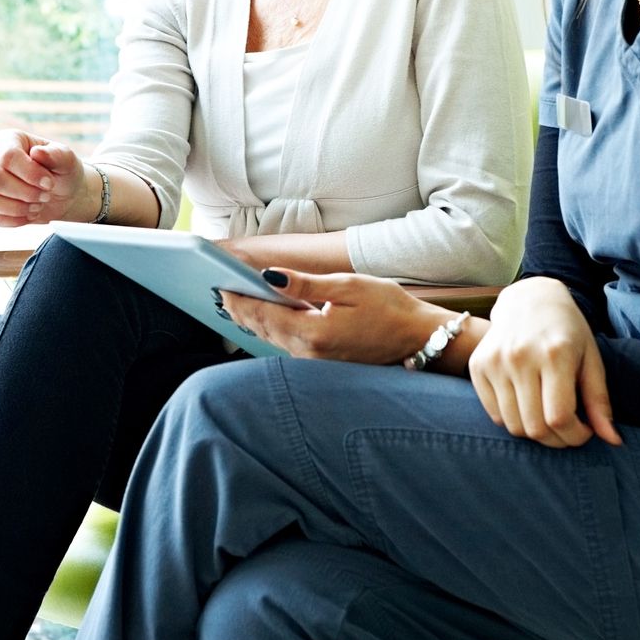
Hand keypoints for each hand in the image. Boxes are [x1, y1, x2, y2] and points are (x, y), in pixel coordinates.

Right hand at [0, 129, 91, 226]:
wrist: (64, 194)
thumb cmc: (62, 171)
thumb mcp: (67, 160)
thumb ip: (56, 154)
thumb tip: (37, 152)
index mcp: (7, 140)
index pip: (8, 156)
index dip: (30, 173)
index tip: (49, 183)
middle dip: (25, 192)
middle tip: (46, 195)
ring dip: (18, 208)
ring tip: (38, 205)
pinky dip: (16, 220)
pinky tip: (30, 214)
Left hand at [218, 270, 439, 363]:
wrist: (418, 339)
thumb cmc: (389, 309)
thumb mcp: (347, 287)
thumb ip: (305, 285)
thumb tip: (270, 277)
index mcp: (313, 333)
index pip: (264, 315)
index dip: (240, 300)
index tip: (221, 286)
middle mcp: (310, 354)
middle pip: (264, 330)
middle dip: (241, 310)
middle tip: (221, 292)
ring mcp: (316, 362)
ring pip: (274, 339)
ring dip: (254, 320)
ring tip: (236, 302)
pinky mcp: (323, 362)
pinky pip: (288, 345)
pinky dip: (273, 328)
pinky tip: (268, 317)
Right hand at [468, 280, 619, 449]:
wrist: (529, 299)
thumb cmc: (567, 330)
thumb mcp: (591, 358)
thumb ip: (599, 401)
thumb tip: (613, 441)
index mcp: (555, 354)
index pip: (560, 417)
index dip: (575, 436)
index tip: (584, 431)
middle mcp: (520, 357)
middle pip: (535, 427)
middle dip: (556, 440)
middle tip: (567, 431)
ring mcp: (494, 362)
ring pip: (513, 425)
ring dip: (534, 433)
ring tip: (548, 419)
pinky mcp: (477, 366)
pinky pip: (494, 415)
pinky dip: (513, 420)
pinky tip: (527, 406)